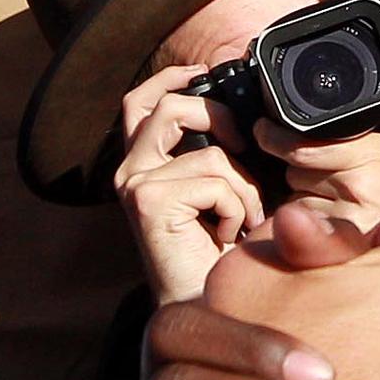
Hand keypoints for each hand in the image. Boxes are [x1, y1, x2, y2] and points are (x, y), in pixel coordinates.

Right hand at [114, 64, 266, 303]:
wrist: (207, 306)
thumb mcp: (225, 192)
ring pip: (210, 152)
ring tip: (241, 219)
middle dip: (218, 116)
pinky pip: (213, 180)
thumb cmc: (223, 255)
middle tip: (242, 149)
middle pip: (169, 106)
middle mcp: (131, 171)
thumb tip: (248, 121)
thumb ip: (222, 155)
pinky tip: (227, 236)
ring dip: (243, 188)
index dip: (171, 79)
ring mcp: (134, 184)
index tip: (203, 73)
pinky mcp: (147, 201)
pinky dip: (235, 207)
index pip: (141, 101)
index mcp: (145, 164)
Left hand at [259, 84, 379, 234]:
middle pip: (294, 170)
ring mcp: (345, 221)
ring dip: (302, 199)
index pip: (304, 144)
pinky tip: (329, 226)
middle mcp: (357, 188)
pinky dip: (307, 227)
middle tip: (321, 175)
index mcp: (375, 156)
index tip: (263, 129)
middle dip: (299, 169)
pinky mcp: (337, 250)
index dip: (276, 136)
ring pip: (294, 201)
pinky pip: (304, 231)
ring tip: (331, 202)